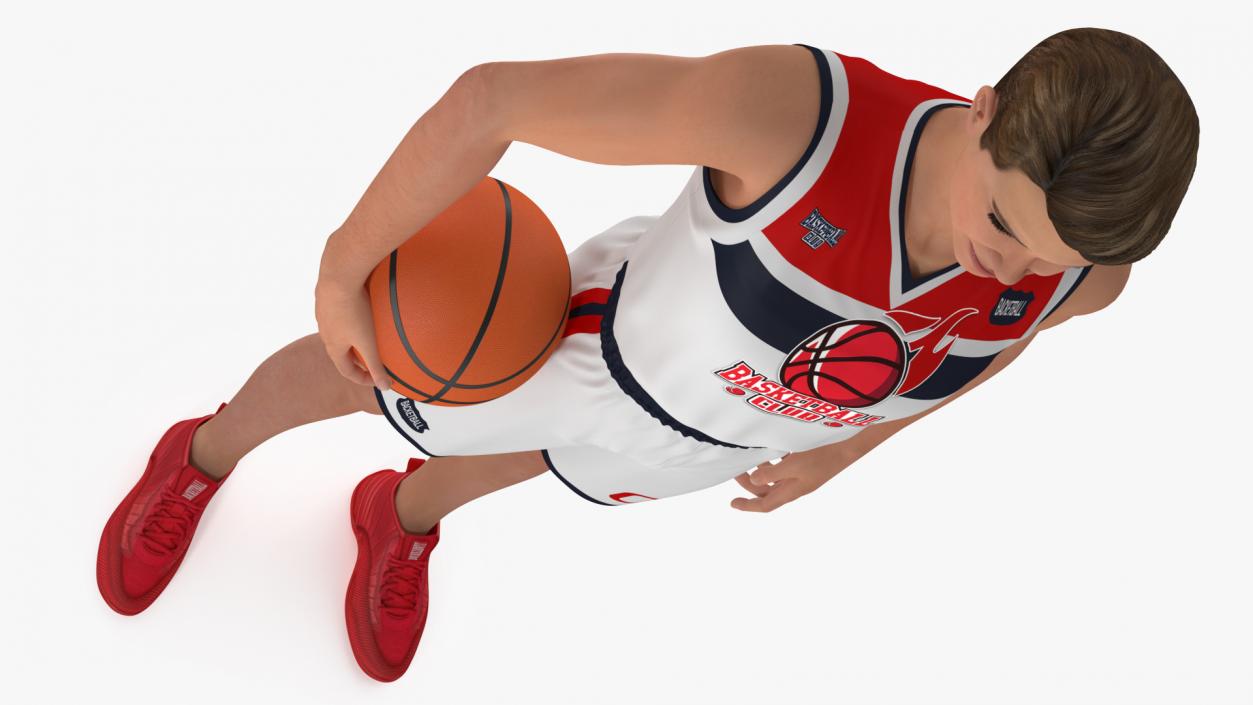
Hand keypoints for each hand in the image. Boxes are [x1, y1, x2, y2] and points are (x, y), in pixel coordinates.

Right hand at [314, 274, 390, 391]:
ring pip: (337, 331)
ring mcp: (323, 313)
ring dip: (351, 338)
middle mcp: (324, 331)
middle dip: (357, 359)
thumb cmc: (354, 310)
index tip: (376, 379)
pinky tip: (360, 310)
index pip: (346, 370)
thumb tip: (386, 388)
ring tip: (367, 337)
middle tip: (373, 361)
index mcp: (334, 346)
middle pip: (340, 352)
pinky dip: (348, 318)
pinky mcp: (325, 296)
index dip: (362, 378)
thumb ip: (377, 365)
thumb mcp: (369, 342)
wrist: (338, 274)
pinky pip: (337, 312)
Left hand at [730, 446, 854, 512]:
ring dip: (761, 470)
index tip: (732, 503)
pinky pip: (785, 465)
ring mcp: (802, 475)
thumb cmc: (823, 456)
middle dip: (750, 484)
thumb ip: (771, 473)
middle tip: (738, 470)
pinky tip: (770, 446)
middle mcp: (795, 485)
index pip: (765, 504)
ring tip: (751, 456)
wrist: (849, 447)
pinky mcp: (807, 463)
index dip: (747, 506)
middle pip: (767, 491)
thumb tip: (753, 481)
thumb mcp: (793, 465)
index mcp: (791, 491)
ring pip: (775, 477)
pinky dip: (774, 459)